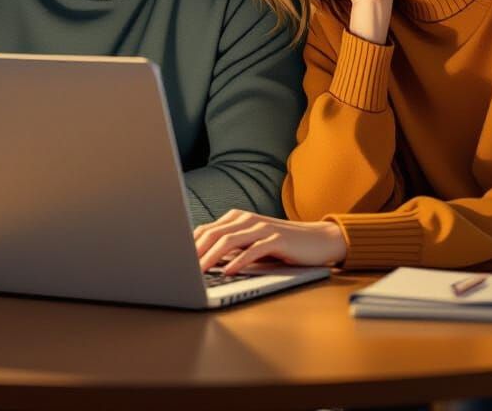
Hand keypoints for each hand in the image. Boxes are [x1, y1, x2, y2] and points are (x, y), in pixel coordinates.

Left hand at [193, 209, 346, 274]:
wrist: (316, 240)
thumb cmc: (281, 245)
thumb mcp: (252, 244)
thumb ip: (231, 248)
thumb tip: (201, 261)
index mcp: (237, 218)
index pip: (206, 230)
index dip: (189, 246)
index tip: (174, 261)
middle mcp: (247, 219)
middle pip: (213, 233)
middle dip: (195, 251)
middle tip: (181, 268)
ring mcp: (261, 227)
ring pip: (229, 240)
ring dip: (212, 257)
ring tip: (199, 271)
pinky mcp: (276, 239)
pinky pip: (253, 250)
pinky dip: (238, 261)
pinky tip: (229, 272)